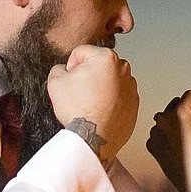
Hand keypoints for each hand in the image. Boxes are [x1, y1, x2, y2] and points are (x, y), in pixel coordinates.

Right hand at [47, 45, 137, 164]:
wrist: (93, 138)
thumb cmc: (78, 111)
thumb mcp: (55, 82)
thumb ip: (58, 68)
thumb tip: (63, 70)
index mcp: (107, 58)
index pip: (81, 53)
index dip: (70, 66)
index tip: (71, 80)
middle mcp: (124, 70)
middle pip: (97, 66)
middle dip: (87, 76)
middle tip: (80, 93)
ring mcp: (131, 87)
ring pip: (109, 81)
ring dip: (99, 88)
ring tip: (90, 103)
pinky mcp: (134, 103)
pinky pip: (118, 96)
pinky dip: (110, 101)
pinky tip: (99, 110)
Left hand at [147, 91, 190, 191]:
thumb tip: (186, 113)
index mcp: (180, 112)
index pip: (189, 95)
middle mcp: (164, 119)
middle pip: (174, 103)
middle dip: (182, 111)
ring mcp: (155, 132)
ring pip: (164, 119)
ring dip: (172, 124)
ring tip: (183, 141)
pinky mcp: (151, 144)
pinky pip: (158, 134)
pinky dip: (165, 138)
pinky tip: (174, 149)